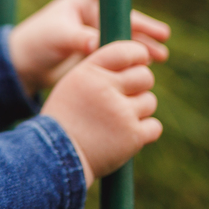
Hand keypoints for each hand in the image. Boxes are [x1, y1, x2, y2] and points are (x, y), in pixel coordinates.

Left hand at [8, 0, 169, 95]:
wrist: (26, 67)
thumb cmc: (36, 42)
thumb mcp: (57, 37)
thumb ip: (78, 39)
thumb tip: (96, 44)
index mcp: (78, 2)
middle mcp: (89, 15)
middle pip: (122, 15)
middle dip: (143, 25)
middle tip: (163, 34)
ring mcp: (94, 34)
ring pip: (124, 36)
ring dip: (142, 44)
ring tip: (161, 55)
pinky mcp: (95, 52)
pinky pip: (119, 52)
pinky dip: (133, 57)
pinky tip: (148, 65)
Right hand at [41, 40, 161, 187]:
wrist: (54, 157)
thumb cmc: (65, 119)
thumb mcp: (72, 86)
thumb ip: (99, 72)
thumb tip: (135, 63)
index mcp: (88, 73)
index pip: (124, 51)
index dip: (137, 55)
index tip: (139, 62)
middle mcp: (105, 89)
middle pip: (144, 76)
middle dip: (140, 86)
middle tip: (126, 98)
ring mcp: (121, 113)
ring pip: (150, 101)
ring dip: (139, 110)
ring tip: (117, 121)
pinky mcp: (133, 135)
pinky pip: (154, 126)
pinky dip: (143, 132)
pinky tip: (124, 136)